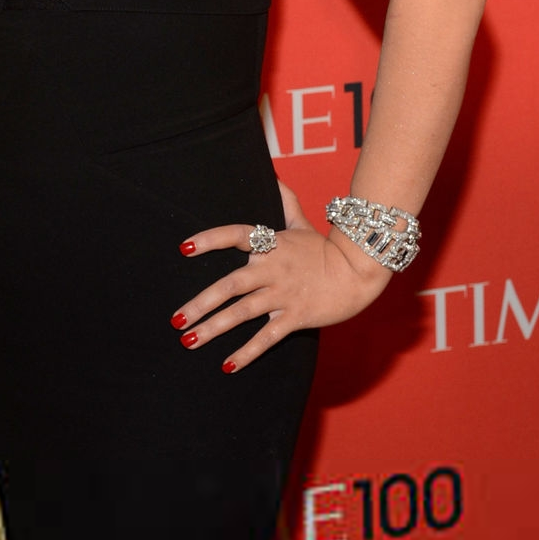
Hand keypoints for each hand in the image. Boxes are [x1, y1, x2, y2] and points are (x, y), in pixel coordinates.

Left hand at [171, 181, 390, 371]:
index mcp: (271, 244)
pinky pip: (267, 337)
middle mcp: (273, 269)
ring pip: (243, 313)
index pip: (236, 236)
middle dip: (201, 303)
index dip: (210, 240)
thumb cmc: (328, 249)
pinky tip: (227, 365)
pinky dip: (247, 352)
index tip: (183, 248)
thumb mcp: (303, 223)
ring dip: (214, 328)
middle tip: (176, 319)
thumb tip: (272, 174)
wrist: (362, 272)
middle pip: (231, 285)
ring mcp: (284, 294)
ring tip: (188, 341)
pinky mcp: (297, 316)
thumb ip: (284, 202)